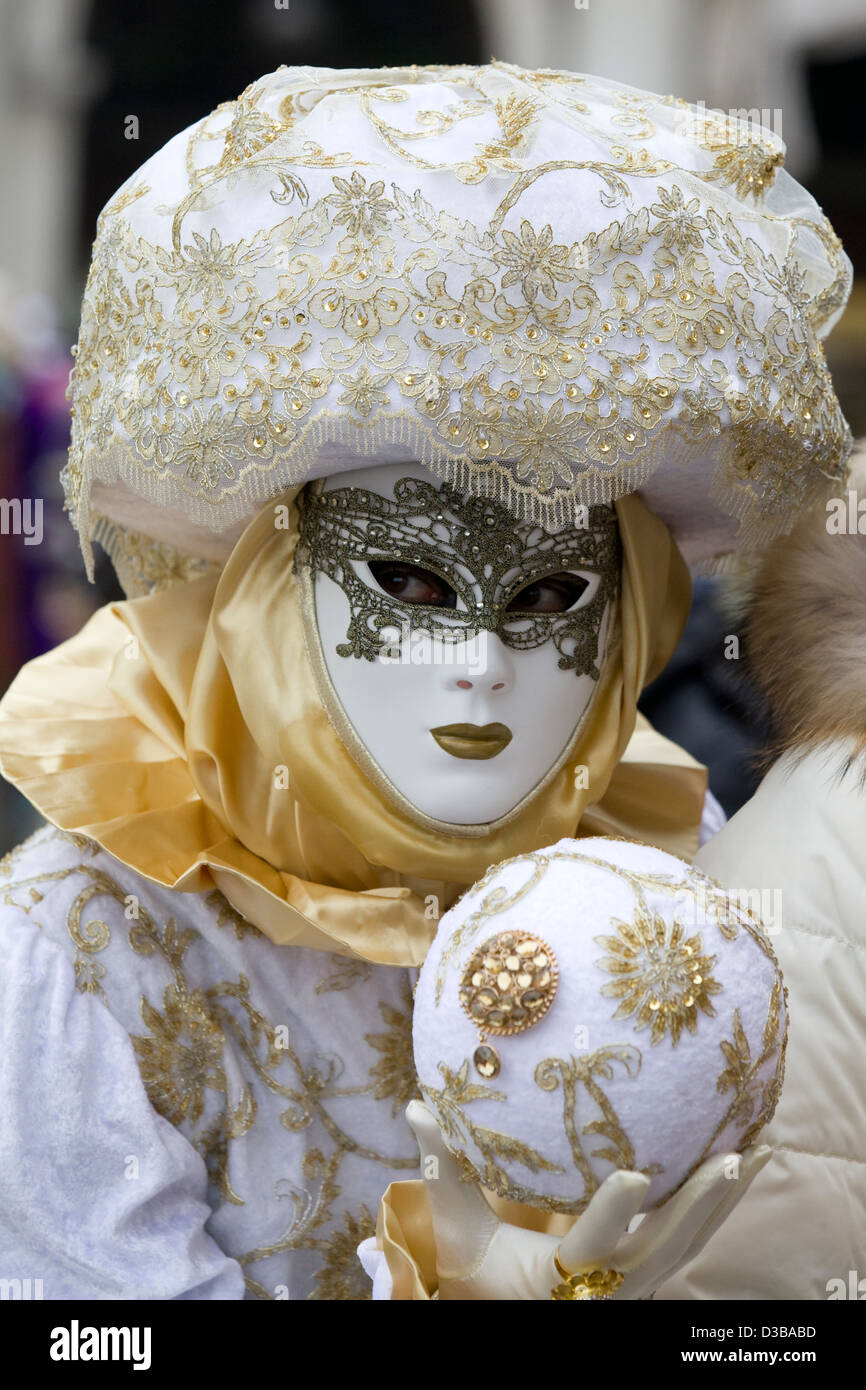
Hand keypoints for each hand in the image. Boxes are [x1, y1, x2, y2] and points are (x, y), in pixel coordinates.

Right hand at [407, 1099, 770, 1299]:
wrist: (504, 1304)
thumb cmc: (472, 1268)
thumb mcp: (452, 1227)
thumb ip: (440, 1170)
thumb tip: (417, 1108)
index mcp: (557, 1281)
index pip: (592, 1246)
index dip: (614, 1214)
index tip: (637, 1174)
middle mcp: (606, 1290)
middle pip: (664, 1249)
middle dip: (699, 1204)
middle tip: (730, 1157)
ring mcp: (636, 1285)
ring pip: (691, 1245)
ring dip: (725, 1200)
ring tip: (759, 1149)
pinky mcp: (651, 1272)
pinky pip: (695, 1239)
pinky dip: (721, 1203)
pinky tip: (747, 1162)